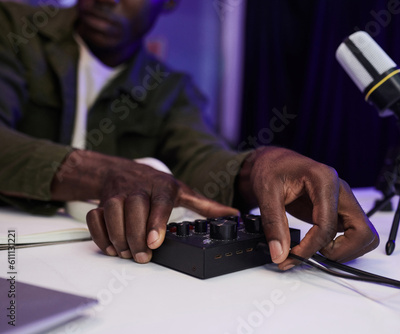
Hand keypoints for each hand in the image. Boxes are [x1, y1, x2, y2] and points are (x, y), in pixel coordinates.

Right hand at [51, 150, 238, 262]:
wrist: (122, 170)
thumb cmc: (156, 184)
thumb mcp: (183, 191)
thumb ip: (205, 206)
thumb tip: (232, 215)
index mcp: (162, 186)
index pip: (159, 202)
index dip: (155, 222)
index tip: (154, 242)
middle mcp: (138, 188)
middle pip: (134, 211)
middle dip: (136, 238)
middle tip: (143, 256)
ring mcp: (118, 194)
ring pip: (112, 213)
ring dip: (118, 237)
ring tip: (128, 253)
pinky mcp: (101, 201)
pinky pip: (96, 218)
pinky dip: (100, 235)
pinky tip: (112, 246)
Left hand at [238, 147, 378, 269]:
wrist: (273, 162)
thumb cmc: (271, 169)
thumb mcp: (266, 194)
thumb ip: (274, 225)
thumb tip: (280, 255)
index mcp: (325, 180)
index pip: (328, 225)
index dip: (311, 248)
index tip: (292, 257)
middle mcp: (341, 190)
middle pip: (362, 231)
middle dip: (340, 251)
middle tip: (315, 254)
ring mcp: (343, 200)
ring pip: (365, 234)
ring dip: (345, 250)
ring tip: (318, 249)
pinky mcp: (340, 209)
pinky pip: (355, 233)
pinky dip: (343, 245)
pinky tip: (320, 244)